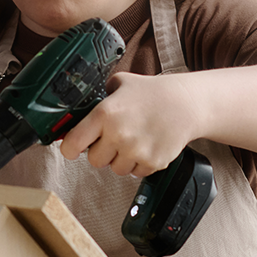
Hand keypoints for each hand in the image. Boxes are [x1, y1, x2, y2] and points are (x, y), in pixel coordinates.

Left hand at [58, 71, 203, 176]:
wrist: (186, 103)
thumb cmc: (152, 92)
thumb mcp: (119, 83)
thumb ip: (97, 95)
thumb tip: (77, 111)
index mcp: (105, 114)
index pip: (73, 144)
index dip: (70, 148)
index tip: (72, 147)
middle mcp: (118, 134)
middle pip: (94, 160)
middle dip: (100, 152)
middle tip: (111, 140)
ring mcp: (136, 150)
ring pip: (115, 169)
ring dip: (120, 159)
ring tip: (132, 141)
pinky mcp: (153, 162)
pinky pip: (135, 173)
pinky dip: (138, 164)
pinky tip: (145, 146)